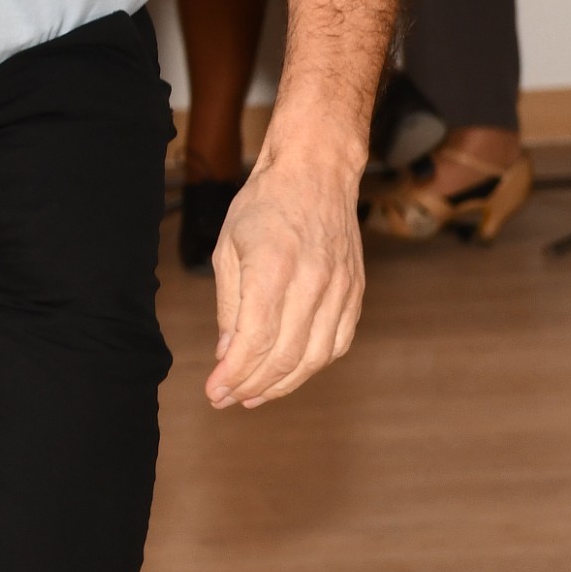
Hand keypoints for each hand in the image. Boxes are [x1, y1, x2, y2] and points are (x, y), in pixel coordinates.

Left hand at [205, 148, 367, 407]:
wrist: (316, 172)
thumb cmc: (263, 205)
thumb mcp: (228, 248)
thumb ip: (230, 305)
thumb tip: (228, 354)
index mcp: (274, 268)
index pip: (256, 340)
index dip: (234, 375)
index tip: (214, 392)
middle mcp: (313, 282)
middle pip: (286, 356)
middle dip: (253, 386)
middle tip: (227, 399)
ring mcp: (341, 288)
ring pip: (316, 357)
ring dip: (283, 384)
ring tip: (254, 395)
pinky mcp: (356, 292)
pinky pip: (338, 342)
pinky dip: (314, 365)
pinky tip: (289, 373)